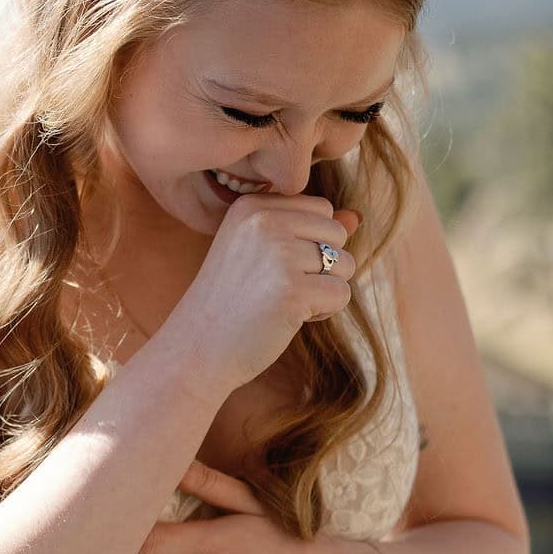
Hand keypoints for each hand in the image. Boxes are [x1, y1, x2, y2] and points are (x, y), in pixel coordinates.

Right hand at [156, 197, 360, 394]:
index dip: (310, 242)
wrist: (196, 347)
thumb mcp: (261, 253)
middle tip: (280, 287)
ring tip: (285, 301)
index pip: (320, 208)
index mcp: (251, 206)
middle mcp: (263, 221)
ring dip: (325, 289)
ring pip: (345, 263)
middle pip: (336, 232)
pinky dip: (324, 311)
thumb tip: (356, 217)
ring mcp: (277, 254)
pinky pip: (341, 294)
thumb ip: (306, 230)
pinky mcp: (292, 290)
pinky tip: (290, 317)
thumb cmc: (231, 301)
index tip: (274, 266)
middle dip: (323, 265)